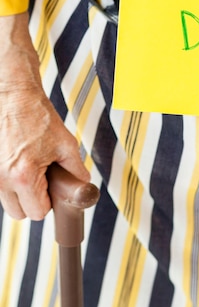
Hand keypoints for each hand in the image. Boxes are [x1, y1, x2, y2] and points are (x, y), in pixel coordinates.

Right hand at [0, 13, 89, 219]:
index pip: (37, 213)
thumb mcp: (66, 144)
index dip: (49, 202)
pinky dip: (7, 180)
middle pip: (19, 213)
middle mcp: (1, 179)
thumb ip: (76, 170)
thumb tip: (82, 185)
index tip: (51, 188)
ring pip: (6, 202)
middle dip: (32, 201)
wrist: (12, 93)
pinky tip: (16, 161)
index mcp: (23, 176)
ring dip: (18, 192)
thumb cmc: (37, 116)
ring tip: (28, 167)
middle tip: (40, 179)